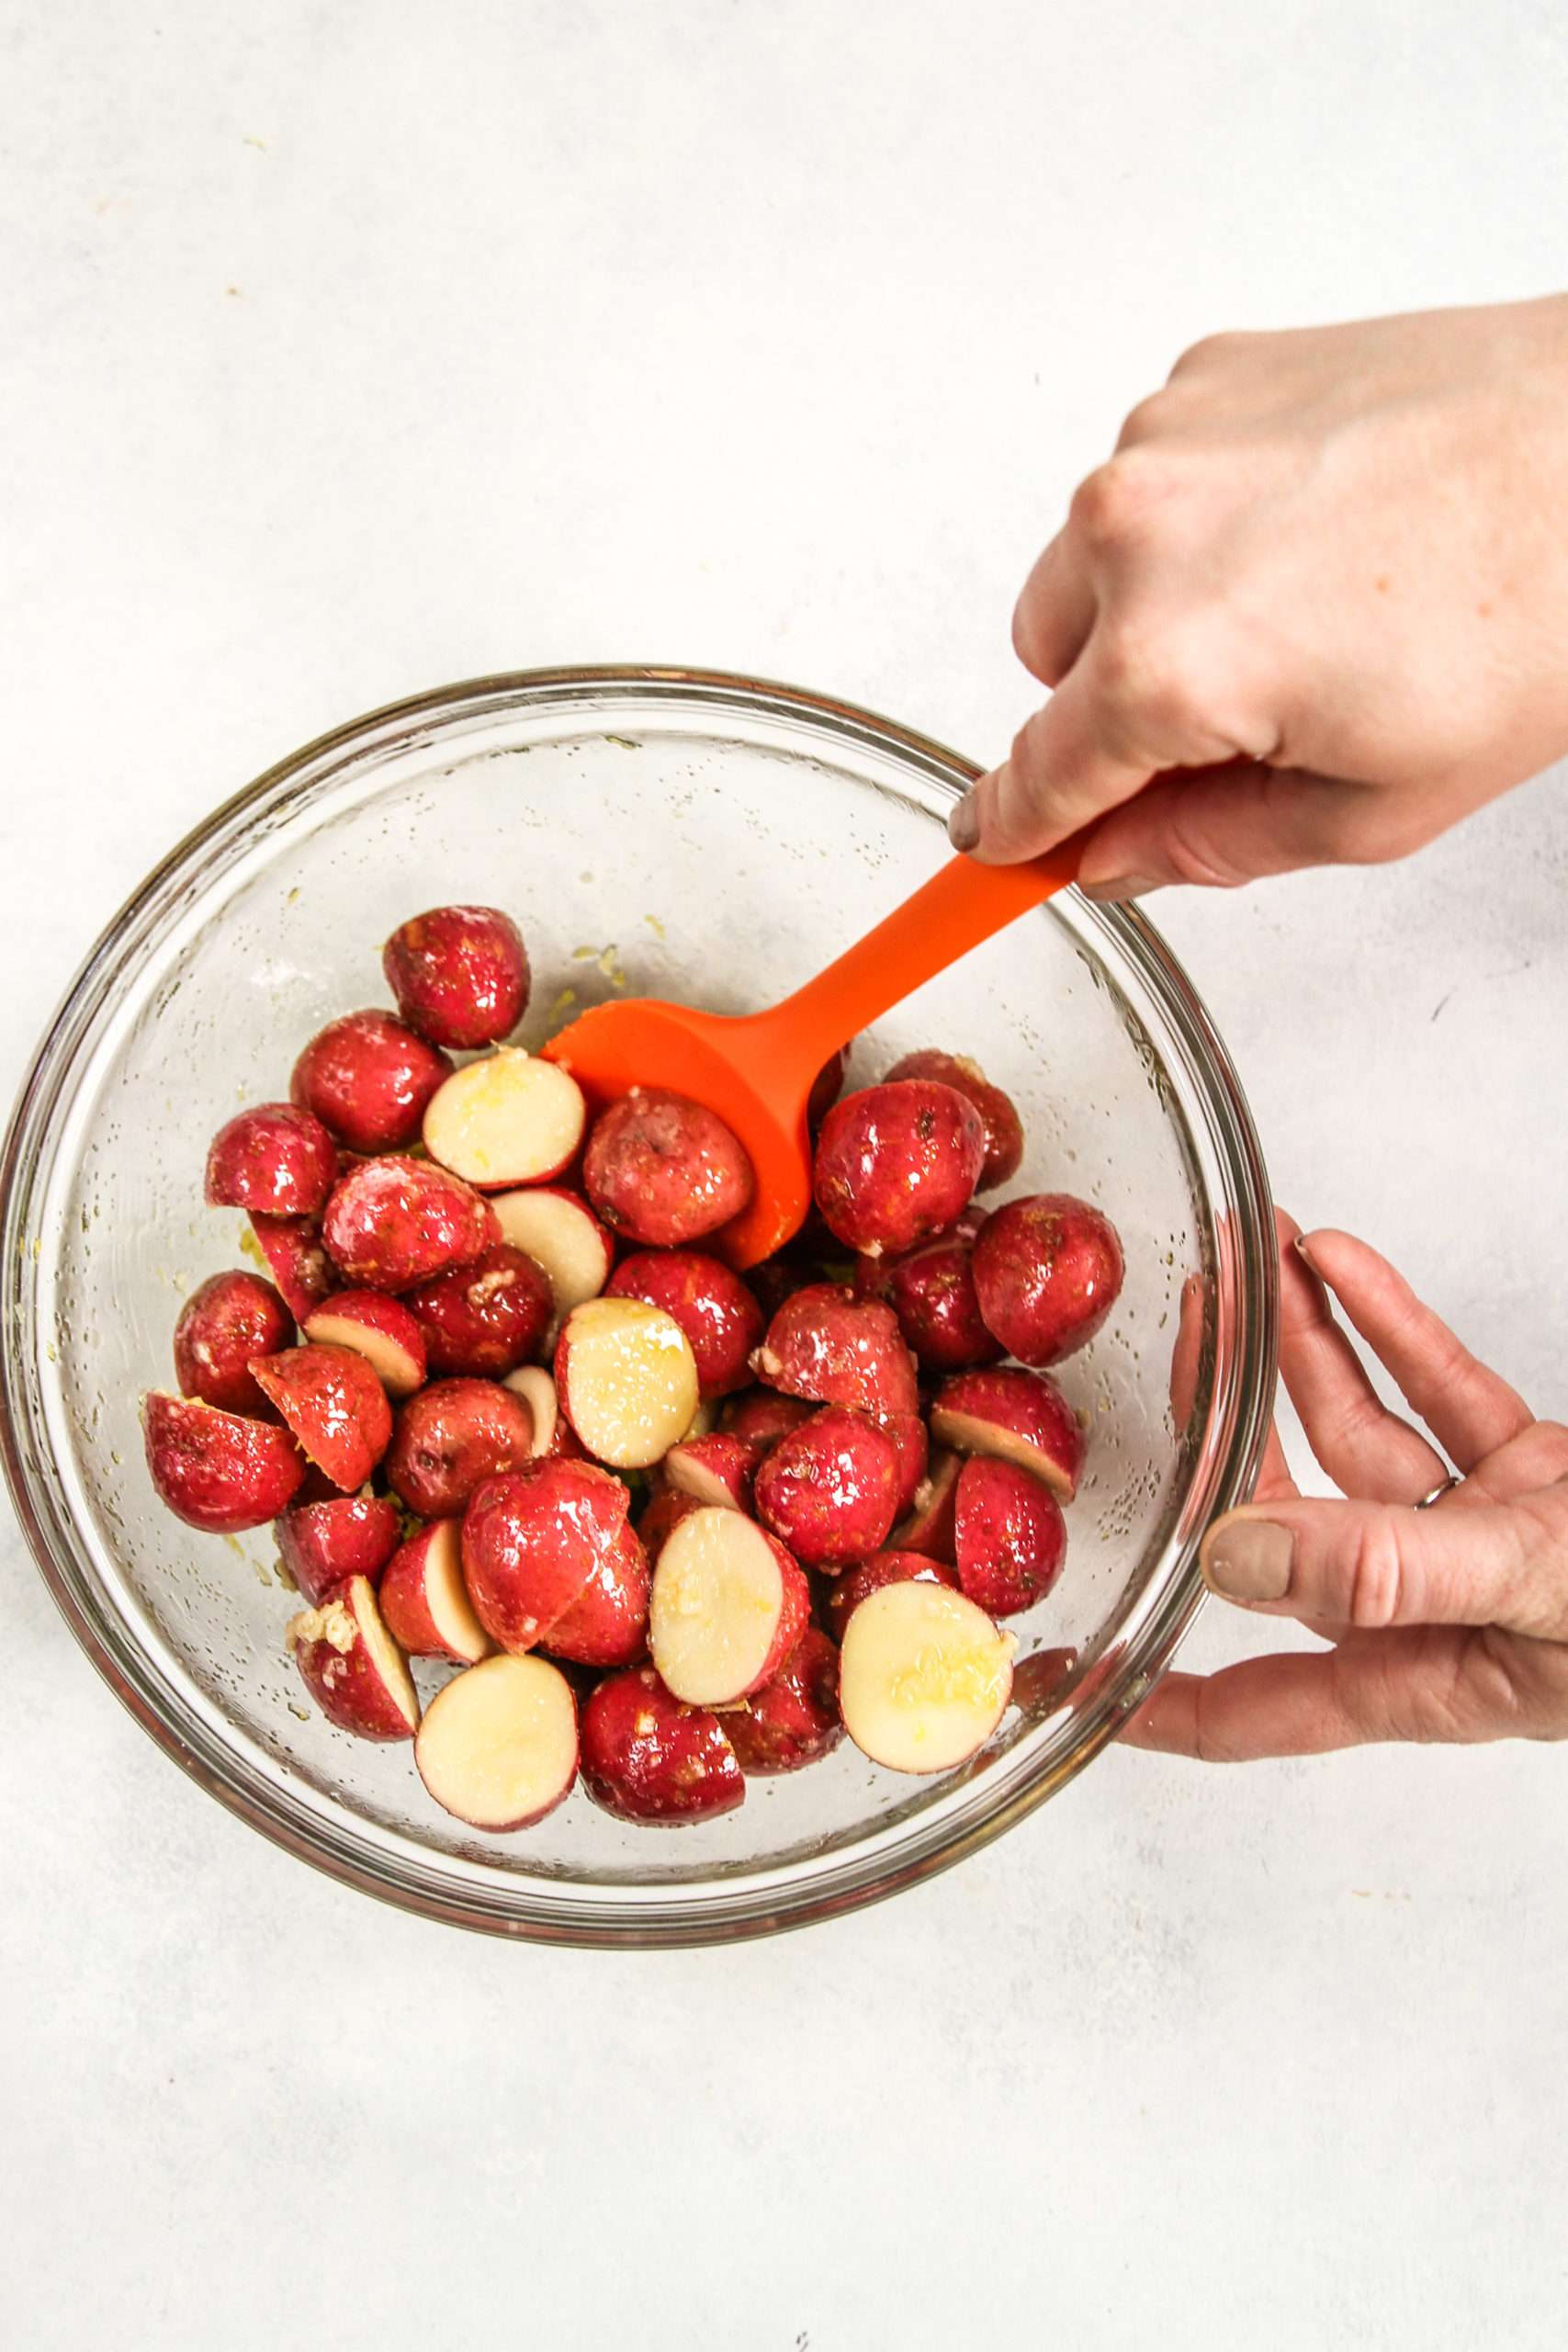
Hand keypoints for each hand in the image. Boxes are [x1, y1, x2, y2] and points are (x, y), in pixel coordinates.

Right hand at [954, 297, 1567, 893]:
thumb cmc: (1536, 601)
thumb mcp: (1376, 803)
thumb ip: (1211, 846)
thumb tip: (1121, 855)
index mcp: (1170, 662)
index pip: (1037, 776)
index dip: (1015, 828)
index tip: (989, 847)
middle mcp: (1136, 533)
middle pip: (1042, 661)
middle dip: (1111, 705)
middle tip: (1237, 719)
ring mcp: (1164, 438)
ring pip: (1087, 563)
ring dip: (1151, 605)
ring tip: (1300, 607)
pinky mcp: (1204, 375)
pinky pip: (1149, 479)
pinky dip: (1199, 520)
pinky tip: (1309, 531)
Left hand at [1125, 1214, 1567, 1759]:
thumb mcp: (1539, 1593)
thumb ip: (1392, 1574)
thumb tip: (1238, 1554)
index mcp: (1428, 1675)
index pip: (1257, 1706)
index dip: (1154, 1702)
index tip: (1059, 1685)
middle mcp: (1441, 1608)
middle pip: (1289, 1520)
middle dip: (1223, 1423)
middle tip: (1168, 1333)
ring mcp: (1493, 1535)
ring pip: (1364, 1435)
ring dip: (1301, 1345)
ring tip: (1239, 1259)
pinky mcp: (1548, 1474)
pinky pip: (1447, 1395)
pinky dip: (1394, 1328)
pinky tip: (1335, 1267)